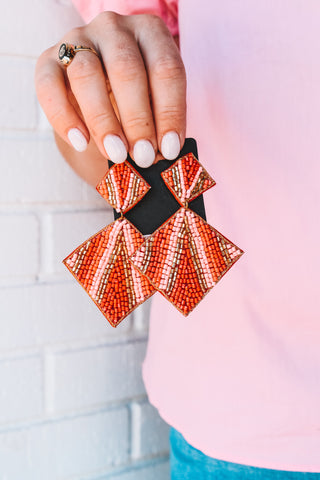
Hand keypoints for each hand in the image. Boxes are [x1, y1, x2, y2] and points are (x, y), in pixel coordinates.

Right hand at [34, 11, 185, 173]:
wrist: (97, 95)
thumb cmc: (134, 99)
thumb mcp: (153, 103)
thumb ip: (158, 122)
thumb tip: (162, 155)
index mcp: (150, 32)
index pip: (166, 69)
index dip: (170, 112)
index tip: (170, 148)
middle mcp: (114, 29)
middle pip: (126, 70)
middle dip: (138, 119)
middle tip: (143, 155)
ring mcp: (78, 39)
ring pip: (87, 74)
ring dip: (103, 120)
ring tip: (116, 154)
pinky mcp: (48, 59)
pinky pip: (49, 86)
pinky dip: (64, 118)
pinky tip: (81, 143)